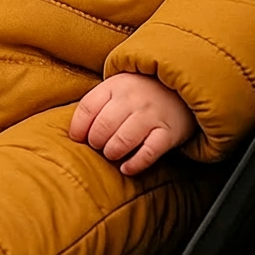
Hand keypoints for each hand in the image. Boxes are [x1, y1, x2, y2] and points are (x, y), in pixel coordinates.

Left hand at [68, 72, 196, 175]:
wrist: (180, 86)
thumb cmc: (139, 91)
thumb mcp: (116, 87)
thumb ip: (97, 104)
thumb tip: (74, 132)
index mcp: (114, 86)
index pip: (87, 108)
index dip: (78, 128)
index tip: (77, 139)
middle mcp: (132, 99)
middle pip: (103, 126)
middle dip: (96, 141)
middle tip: (98, 146)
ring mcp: (151, 115)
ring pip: (124, 140)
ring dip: (112, 152)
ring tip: (112, 154)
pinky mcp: (169, 132)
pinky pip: (149, 152)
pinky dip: (136, 163)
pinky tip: (126, 168)